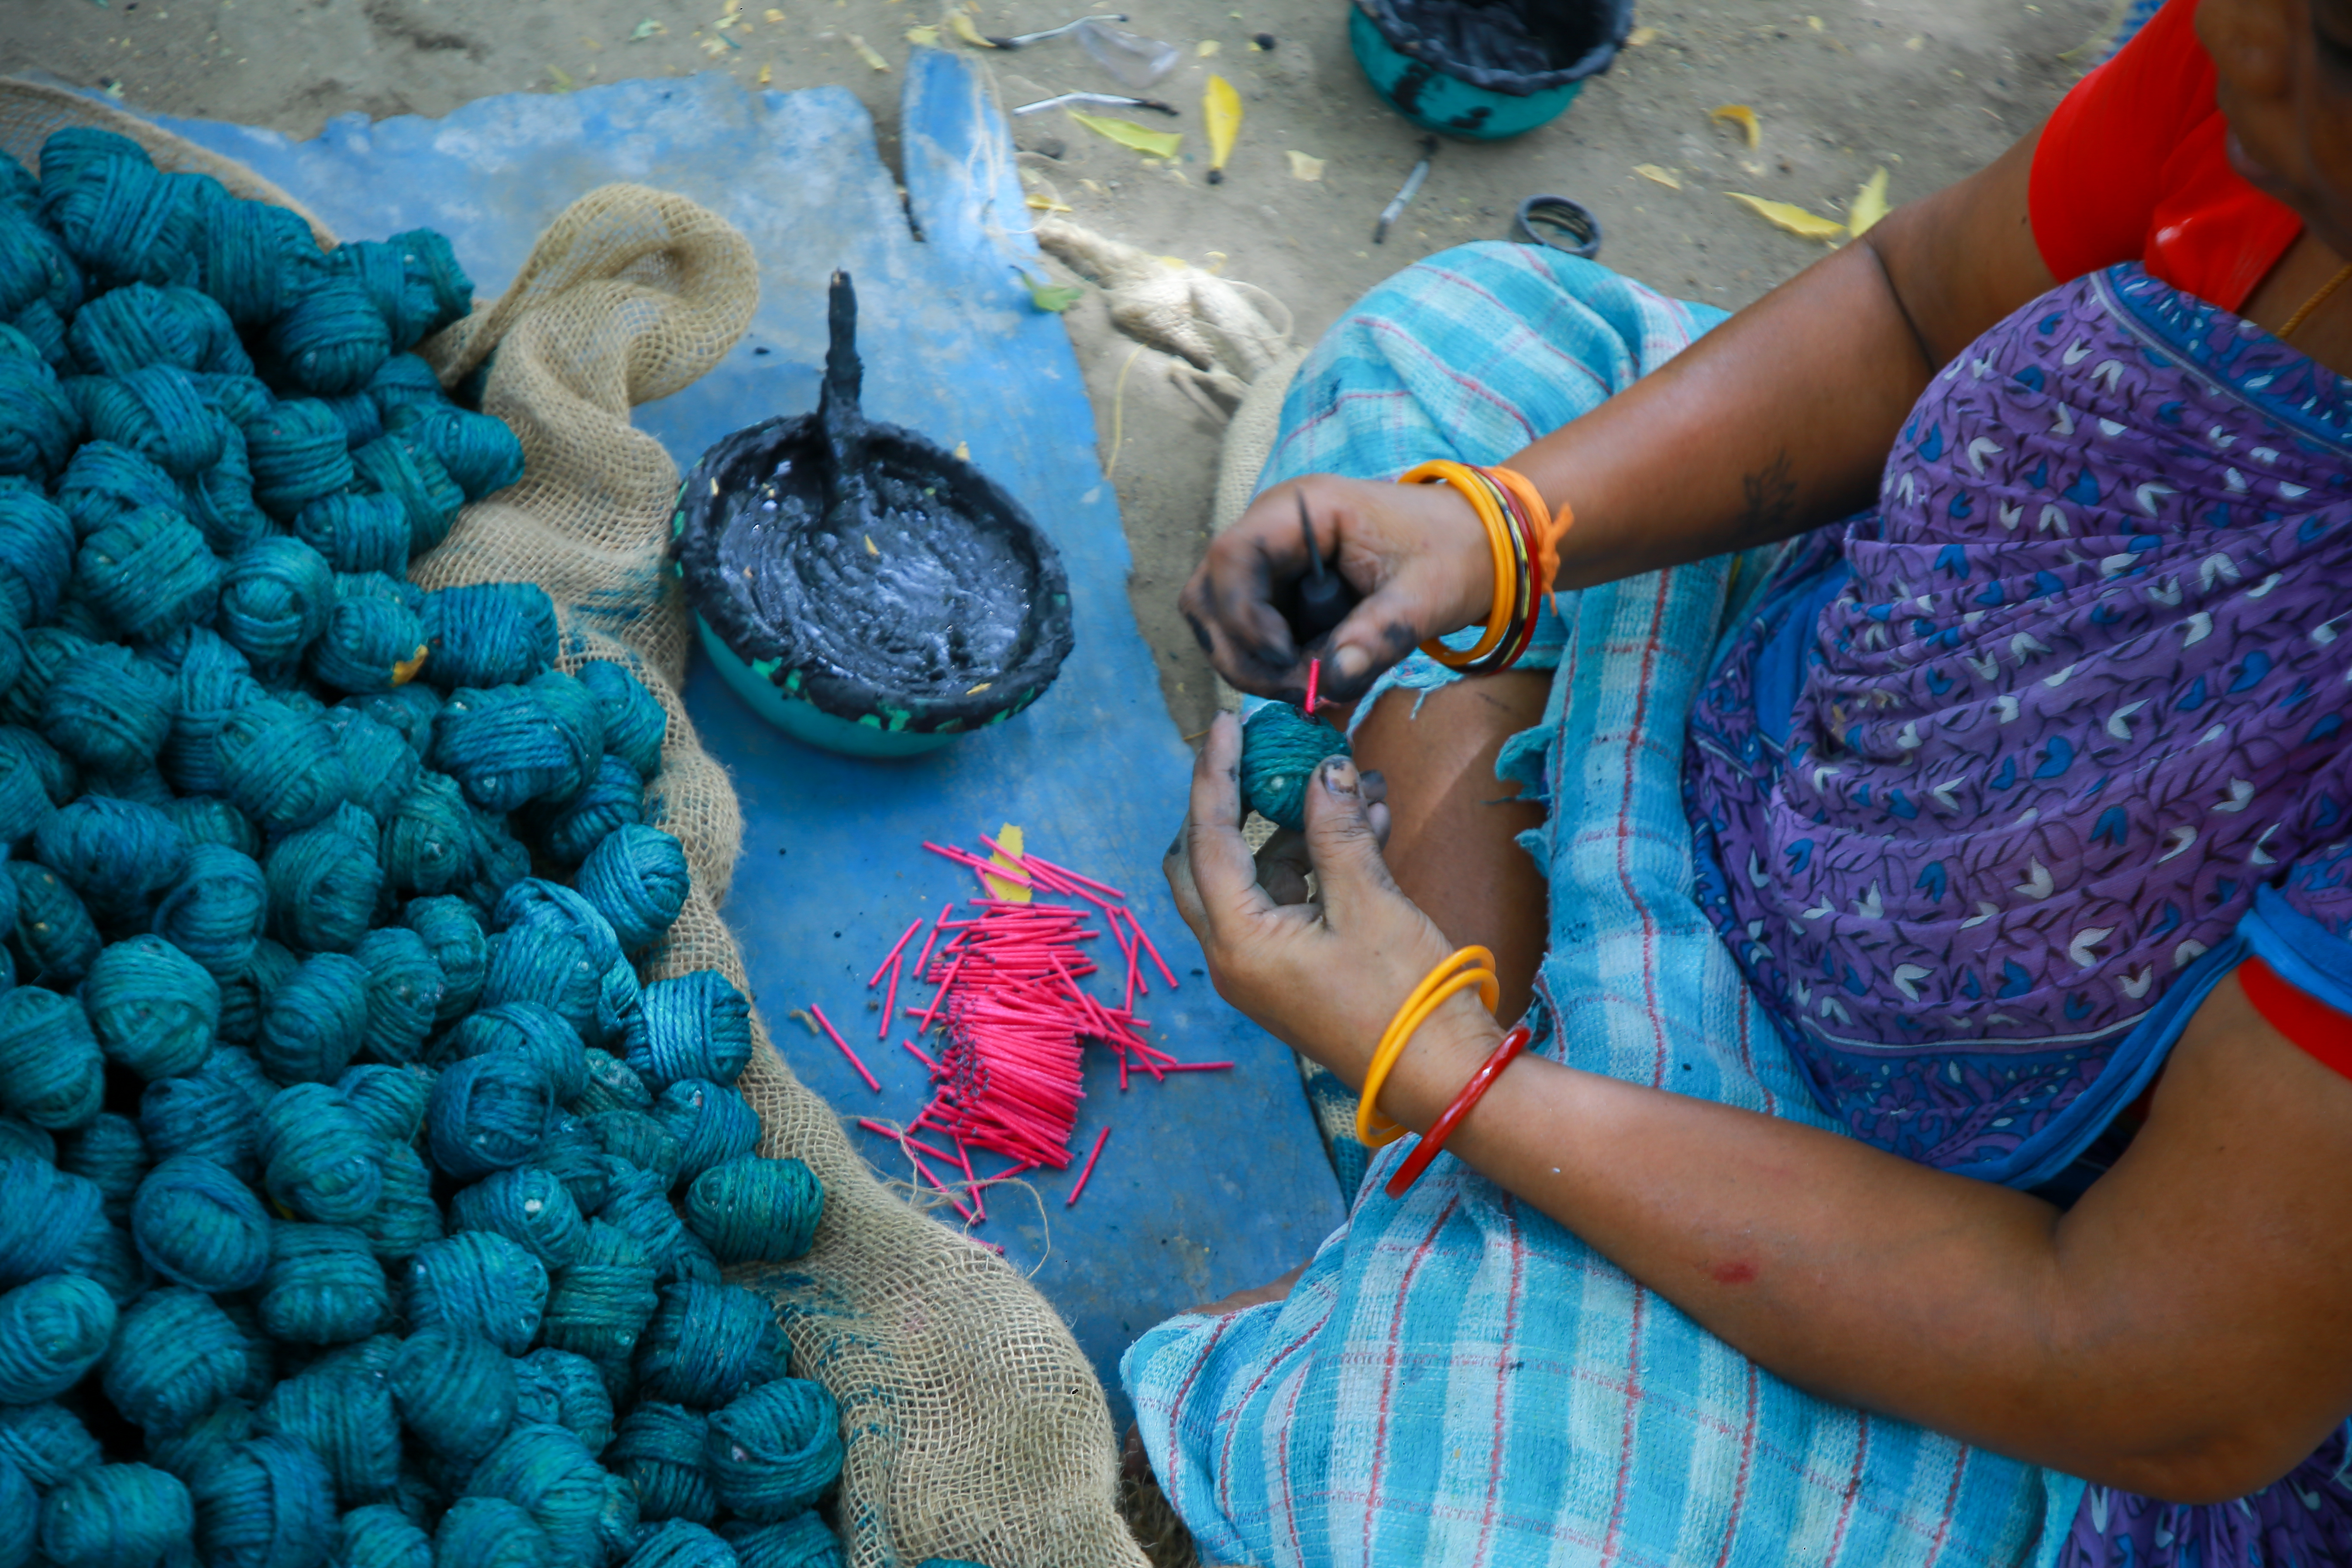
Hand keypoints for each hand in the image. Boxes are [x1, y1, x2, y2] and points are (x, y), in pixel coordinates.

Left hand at [1164, 713, 1496, 1107]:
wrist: (1445, 1076)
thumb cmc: (1405, 998)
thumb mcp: (1370, 902)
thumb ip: (1337, 831)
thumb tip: (1324, 770)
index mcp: (1238, 942)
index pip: (1206, 837)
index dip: (1216, 772)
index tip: (1228, 720)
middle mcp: (1235, 956)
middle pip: (1206, 858)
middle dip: (1233, 801)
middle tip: (1264, 754)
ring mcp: (1263, 966)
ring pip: (1256, 875)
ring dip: (1297, 827)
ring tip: (1355, 784)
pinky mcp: (1294, 970)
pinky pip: (1291, 898)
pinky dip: (1319, 860)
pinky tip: (1369, 821)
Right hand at [1178, 475, 1493, 706]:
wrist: (1475, 544)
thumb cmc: (1452, 554)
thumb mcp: (1424, 598)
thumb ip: (1378, 636)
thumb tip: (1331, 682)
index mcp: (1303, 508)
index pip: (1232, 556)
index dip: (1244, 617)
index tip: (1288, 661)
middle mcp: (1272, 527)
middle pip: (1209, 595)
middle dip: (1243, 653)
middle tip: (1299, 688)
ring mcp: (1270, 558)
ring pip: (1218, 619)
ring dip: (1253, 663)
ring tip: (1311, 683)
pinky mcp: (1278, 586)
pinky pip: (1246, 631)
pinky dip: (1269, 663)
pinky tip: (1314, 674)